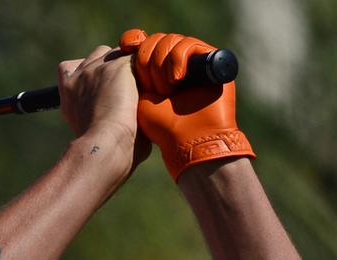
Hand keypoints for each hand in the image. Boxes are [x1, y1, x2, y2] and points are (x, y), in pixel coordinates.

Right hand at [58, 45, 150, 174]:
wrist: (103, 148)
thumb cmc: (105, 153)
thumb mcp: (95, 132)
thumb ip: (105, 114)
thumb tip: (135, 119)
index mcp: (69, 94)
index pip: (72, 68)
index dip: (92, 75)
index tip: (104, 91)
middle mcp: (78, 77)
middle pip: (100, 55)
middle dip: (115, 68)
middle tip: (130, 91)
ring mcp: (97, 68)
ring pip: (120, 53)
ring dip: (132, 67)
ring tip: (145, 90)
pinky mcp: (118, 66)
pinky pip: (139, 58)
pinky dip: (148, 70)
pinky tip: (154, 89)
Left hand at [119, 29, 254, 181]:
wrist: (186, 142)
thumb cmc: (159, 127)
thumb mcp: (136, 96)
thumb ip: (130, 72)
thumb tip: (127, 46)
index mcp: (153, 73)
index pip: (141, 42)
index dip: (133, 40)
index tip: (126, 46)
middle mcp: (173, 67)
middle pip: (155, 40)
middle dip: (146, 58)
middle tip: (149, 86)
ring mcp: (192, 64)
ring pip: (171, 40)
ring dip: (162, 63)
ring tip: (165, 90)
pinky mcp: (210, 62)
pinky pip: (190, 44)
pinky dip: (178, 58)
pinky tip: (176, 79)